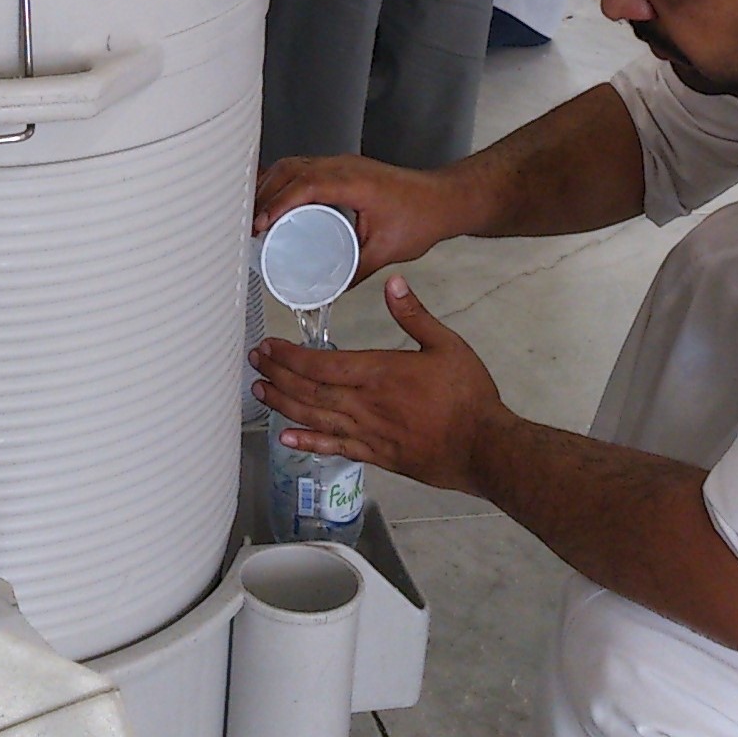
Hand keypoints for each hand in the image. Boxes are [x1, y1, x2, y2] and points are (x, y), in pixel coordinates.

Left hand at [251, 278, 513, 493]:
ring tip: (259, 392)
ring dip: (283, 404)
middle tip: (254, 364)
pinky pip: (334, 447)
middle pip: (309, 390)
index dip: (290, 356)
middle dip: (278, 375)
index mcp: (378, 373)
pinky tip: (286, 438)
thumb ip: (415, 315)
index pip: (322, 363)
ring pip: (314, 418)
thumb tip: (393, 282)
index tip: (268, 347)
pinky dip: (307, 442)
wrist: (483, 447)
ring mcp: (367, 433)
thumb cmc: (467, 395)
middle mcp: (364, 404)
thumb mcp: (447, 345)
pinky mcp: (375, 455)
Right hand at [256, 154, 469, 276]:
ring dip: (271, 185)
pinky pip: (305, 168)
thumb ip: (354, 271)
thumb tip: (327, 291)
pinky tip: (277, 201)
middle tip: (248, 224)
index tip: (260, 224)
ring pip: (295, 165)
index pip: (305, 184)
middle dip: (264, 194)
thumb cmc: (422, 217)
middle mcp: (344, 166)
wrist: (445, 199)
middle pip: (290, 170)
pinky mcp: (343, 169)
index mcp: (353, 181)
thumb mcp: (385, 250)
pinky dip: (285, 182)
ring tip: (255, 215)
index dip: (278, 202)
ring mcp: (343, 164)